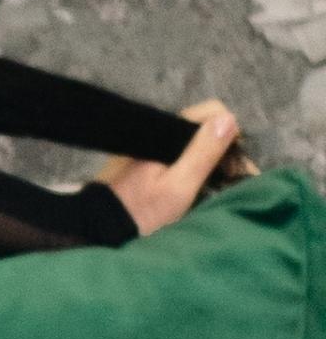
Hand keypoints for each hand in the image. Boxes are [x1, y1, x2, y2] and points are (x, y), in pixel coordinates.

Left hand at [93, 98, 260, 236]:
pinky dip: (192, 164)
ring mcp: (149, 144)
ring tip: (218, 186)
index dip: (230, 134)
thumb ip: (202, 152)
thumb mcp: (179, 186)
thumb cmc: (142, 210)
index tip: (236, 164)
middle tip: (232, 180)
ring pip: (191, 140)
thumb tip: (228, 119)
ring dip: (208, 158)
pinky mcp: (143, 157)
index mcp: (164, 130)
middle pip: (202, 127)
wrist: (102, 226)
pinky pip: (177, 152)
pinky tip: (197, 185)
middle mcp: (155, 130)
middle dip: (222, 149)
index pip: (211, 112)